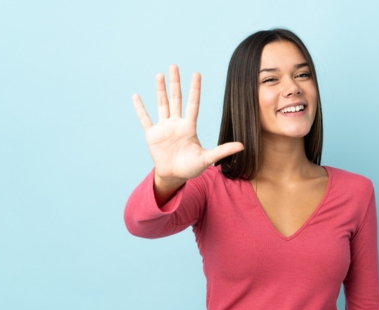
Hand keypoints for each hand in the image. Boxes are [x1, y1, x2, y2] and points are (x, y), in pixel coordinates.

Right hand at [132, 65, 243, 187]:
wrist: (174, 176)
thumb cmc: (191, 167)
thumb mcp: (207, 158)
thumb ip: (223, 150)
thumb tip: (242, 145)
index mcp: (189, 127)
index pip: (193, 104)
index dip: (195, 89)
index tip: (196, 74)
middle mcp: (176, 123)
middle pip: (176, 98)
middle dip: (175, 82)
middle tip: (174, 65)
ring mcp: (164, 128)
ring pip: (162, 104)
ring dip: (160, 90)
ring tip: (159, 75)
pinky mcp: (152, 135)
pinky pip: (145, 119)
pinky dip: (140, 108)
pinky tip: (136, 96)